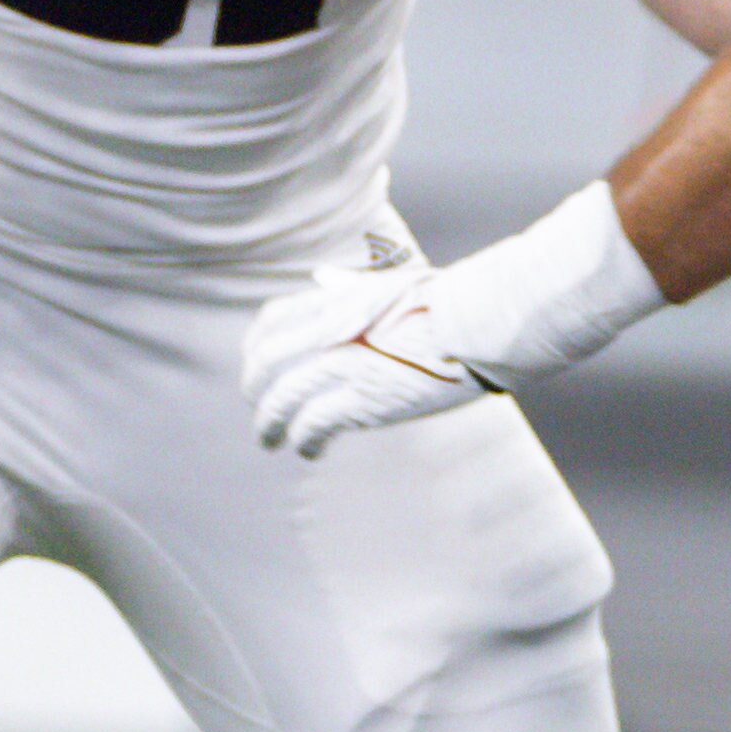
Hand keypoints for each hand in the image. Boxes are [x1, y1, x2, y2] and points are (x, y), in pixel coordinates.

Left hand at [242, 264, 476, 459]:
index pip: (273, 319)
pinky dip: (305, 441)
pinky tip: (309, 452)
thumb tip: (324, 279)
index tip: (256, 362)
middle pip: (267, 361)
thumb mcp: (386, 282)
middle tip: (257, 406)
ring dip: (268, 424)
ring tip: (268, 441)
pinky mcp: (364, 399)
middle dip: (254, 387)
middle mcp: (330, 332)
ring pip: (282, 398)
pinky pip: (315, 425)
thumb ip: (349, 287)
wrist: (476, 322)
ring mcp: (344, 366)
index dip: (256, 345)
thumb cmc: (444, 301)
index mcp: (335, 302)